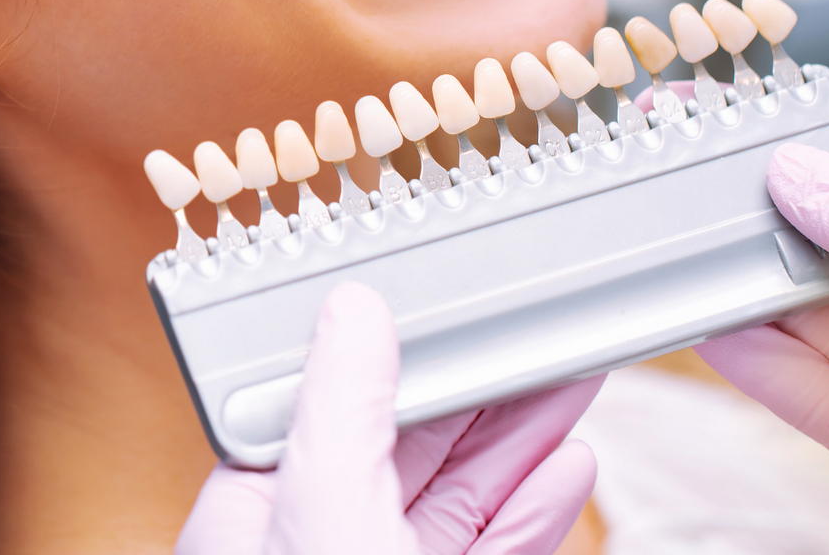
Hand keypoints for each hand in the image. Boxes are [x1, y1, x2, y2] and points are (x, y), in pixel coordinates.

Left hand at [176, 282, 601, 554]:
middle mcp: (317, 540)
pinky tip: (569, 467)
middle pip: (409, 439)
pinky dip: (537, 510)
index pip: (329, 401)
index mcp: (256, 513)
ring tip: (572, 376)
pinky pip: (495, 547)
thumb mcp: (322, 511)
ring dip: (524, 436)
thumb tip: (352, 310)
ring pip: (463, 494)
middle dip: (483, 379)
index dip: (396, 344)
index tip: (453, 297)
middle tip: (541, 322)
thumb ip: (341, 409)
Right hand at [696, 118, 828, 553]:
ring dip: (751, 291)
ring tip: (693, 259)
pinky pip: (806, 393)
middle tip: (699, 193)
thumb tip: (811, 179)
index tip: (747, 125)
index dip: (814, 146)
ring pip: (810, 317)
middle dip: (767, 217)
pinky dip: (755, 365)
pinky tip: (717, 331)